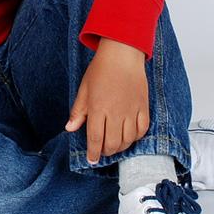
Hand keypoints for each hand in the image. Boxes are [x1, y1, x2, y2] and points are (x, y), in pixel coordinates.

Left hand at [65, 38, 149, 163]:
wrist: (122, 53)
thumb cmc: (101, 69)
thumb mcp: (84, 89)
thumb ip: (78, 111)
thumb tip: (70, 128)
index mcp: (98, 109)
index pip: (95, 139)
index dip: (93, 153)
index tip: (92, 159)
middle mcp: (115, 113)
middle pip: (112, 144)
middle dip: (106, 152)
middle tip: (102, 151)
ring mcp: (131, 111)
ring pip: (128, 140)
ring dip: (120, 147)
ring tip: (115, 145)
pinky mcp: (143, 107)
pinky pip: (142, 129)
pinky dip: (136, 137)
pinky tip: (130, 135)